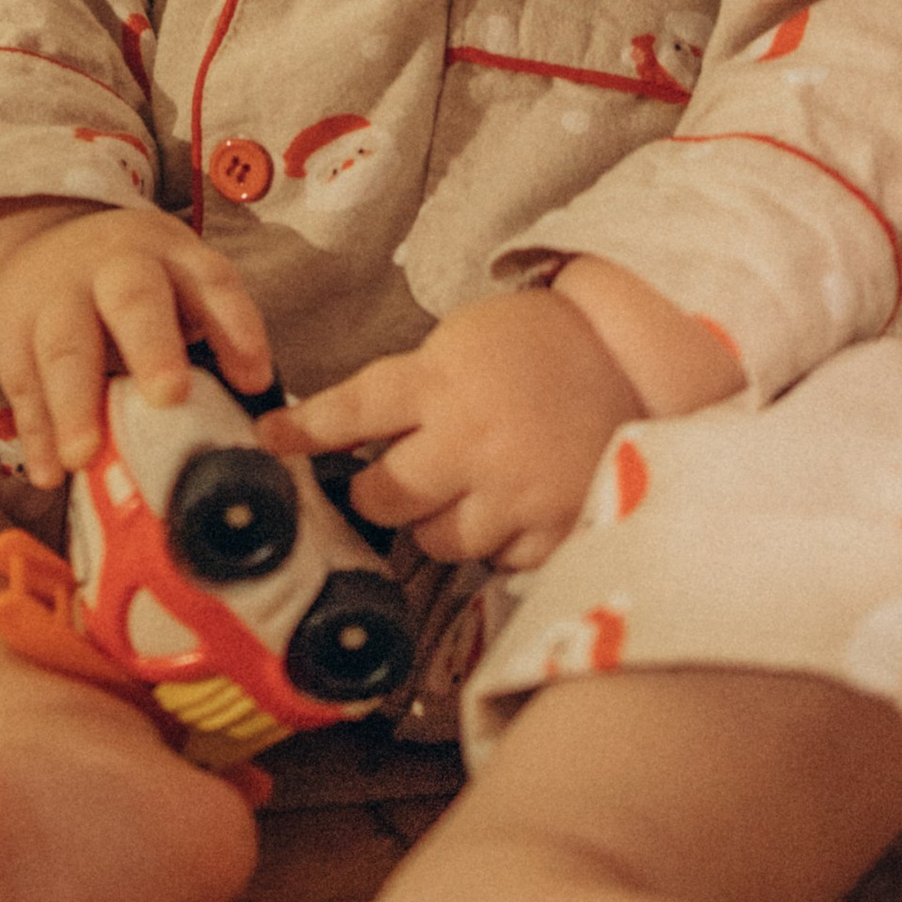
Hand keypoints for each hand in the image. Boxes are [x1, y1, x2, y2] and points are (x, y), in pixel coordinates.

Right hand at [0, 197, 273, 488]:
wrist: (42, 241)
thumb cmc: (133, 285)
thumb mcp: (178, 284)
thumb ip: (211, 337)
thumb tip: (254, 423)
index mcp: (171, 255)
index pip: (212, 281)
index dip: (236, 327)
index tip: (255, 381)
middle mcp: (115, 267)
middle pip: (133, 299)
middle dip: (152, 348)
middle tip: (168, 397)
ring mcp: (57, 296)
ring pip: (65, 346)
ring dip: (74, 404)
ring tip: (85, 457)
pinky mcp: (12, 330)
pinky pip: (21, 381)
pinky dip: (35, 431)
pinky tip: (49, 473)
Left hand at [272, 292, 641, 571]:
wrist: (634, 353)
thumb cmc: (537, 342)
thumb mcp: (463, 341)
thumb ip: (413, 388)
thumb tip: (349, 434)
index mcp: (442, 382)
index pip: (353, 412)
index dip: (304, 431)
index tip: (267, 441)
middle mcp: (472, 440)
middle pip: (385, 496)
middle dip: (376, 491)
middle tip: (390, 478)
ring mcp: (516, 490)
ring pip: (437, 539)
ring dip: (436, 520)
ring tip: (462, 489)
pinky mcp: (556, 526)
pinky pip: (497, 560)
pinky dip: (495, 541)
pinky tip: (509, 506)